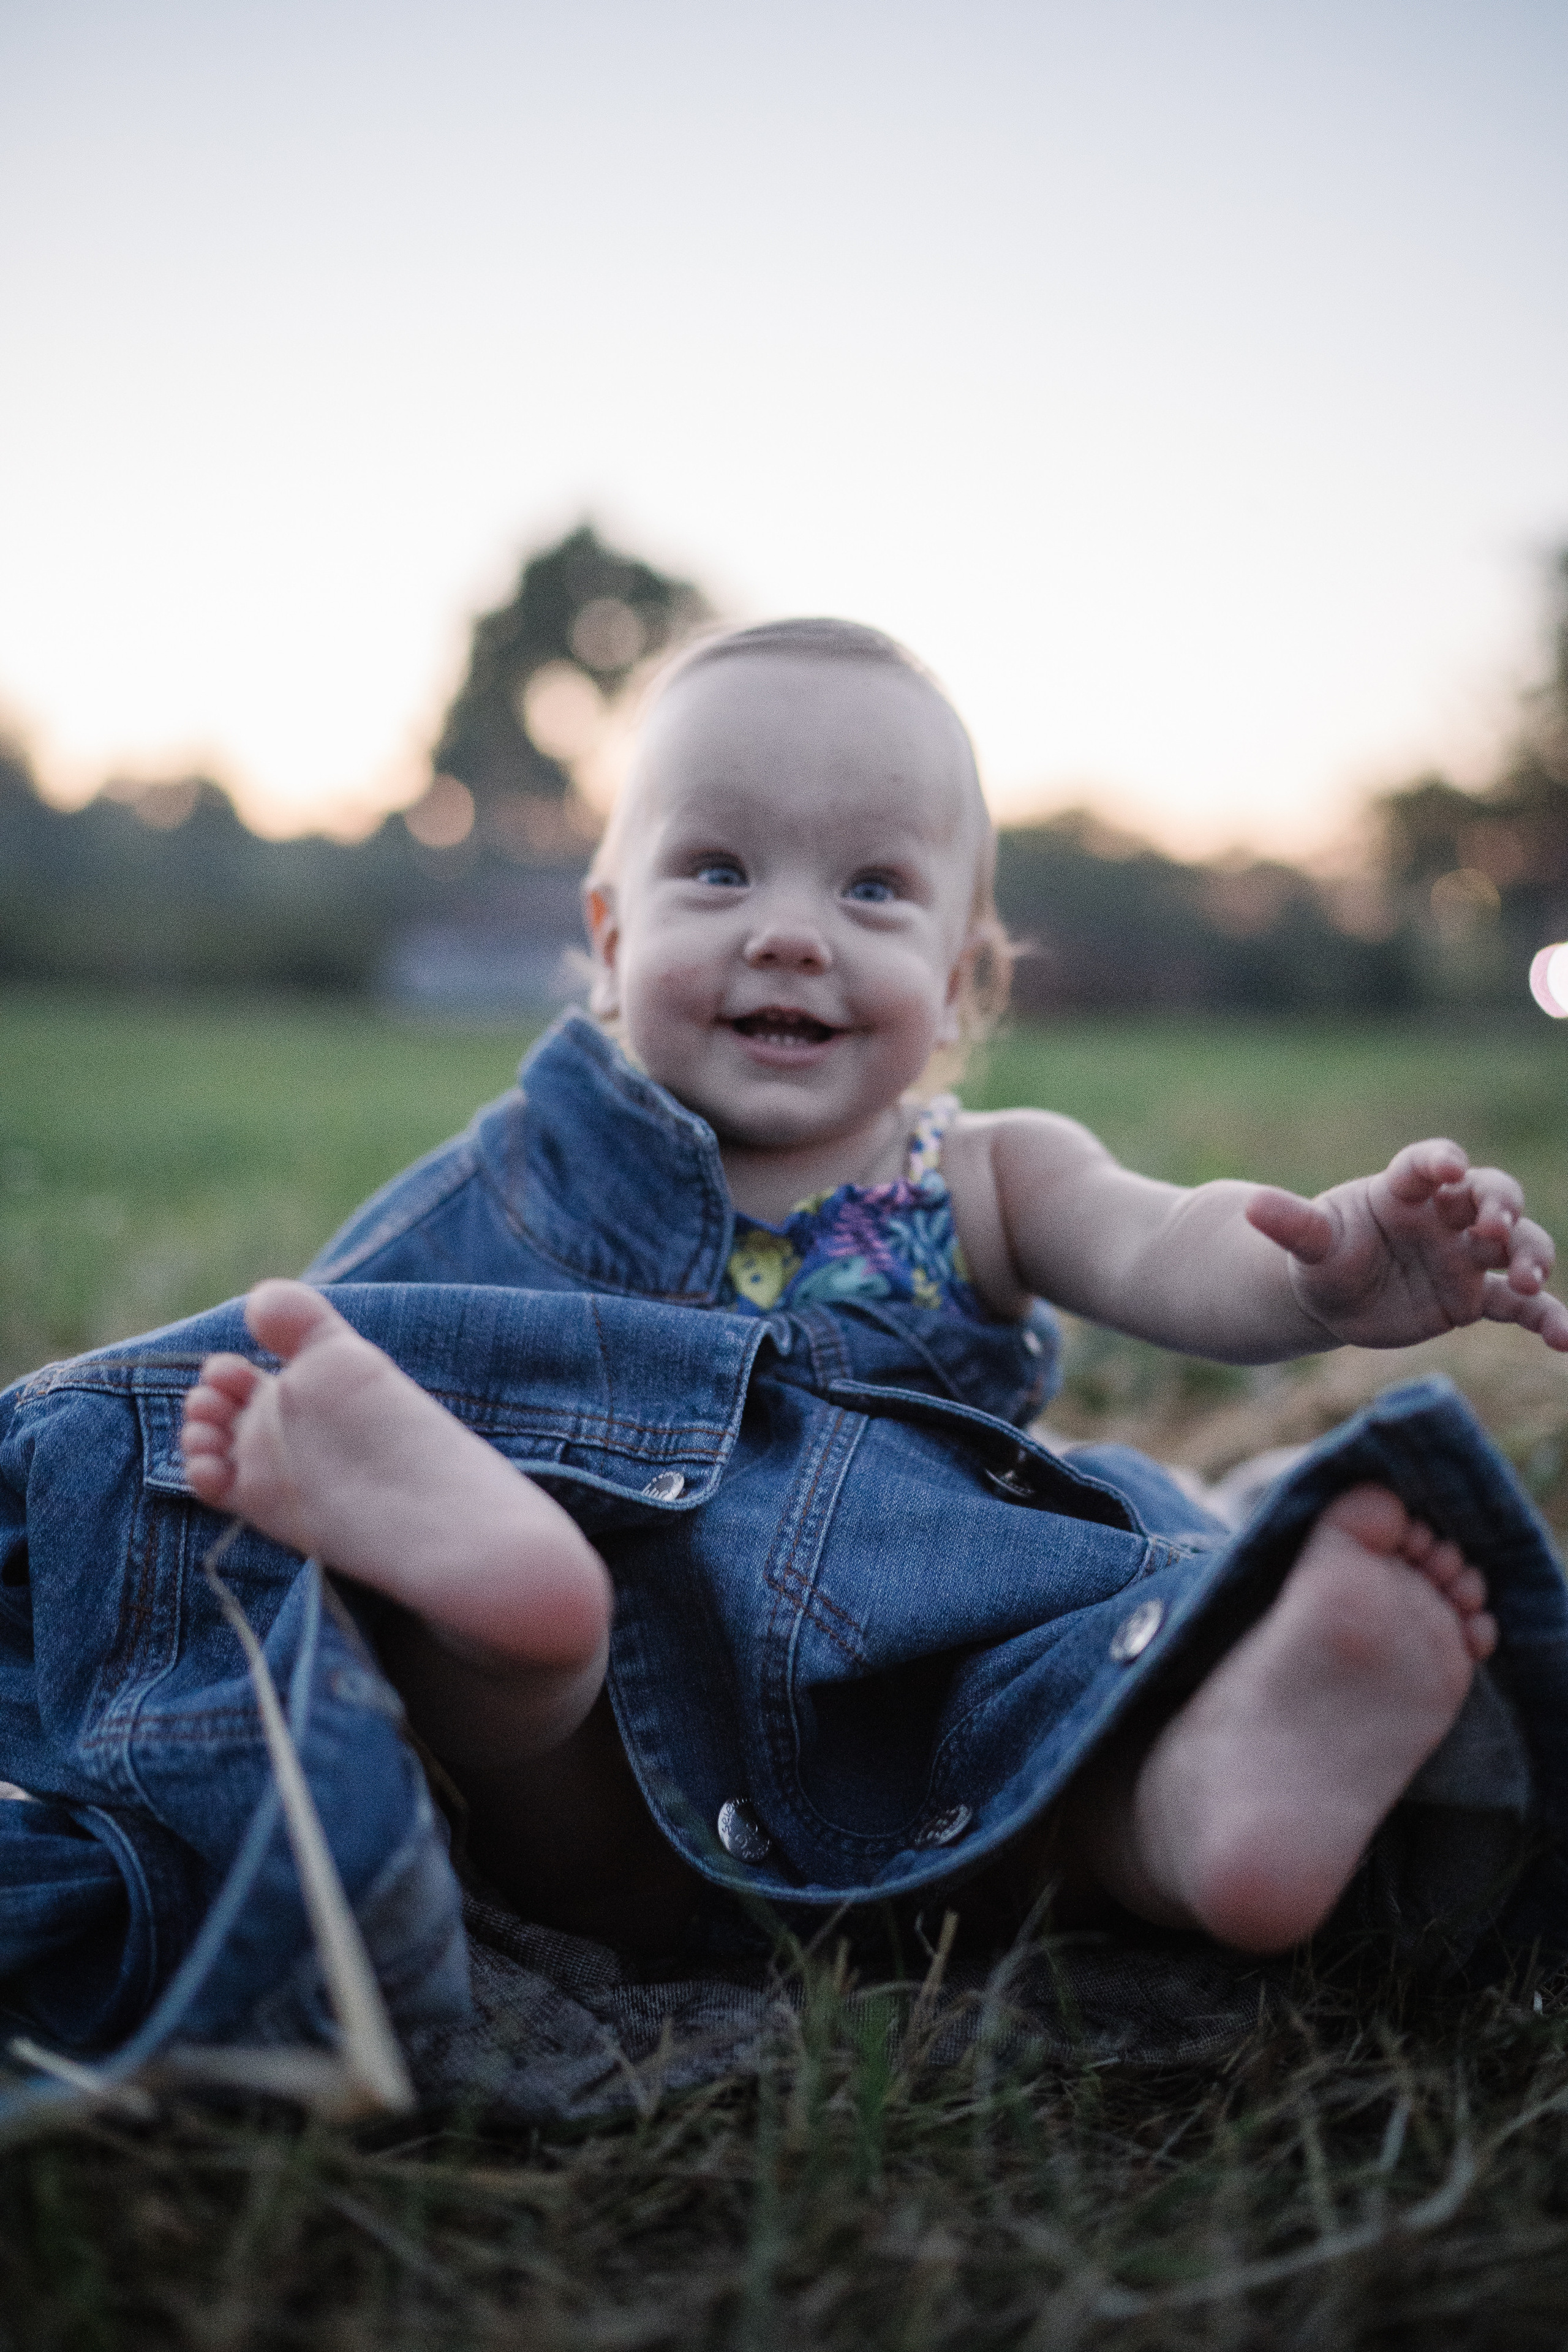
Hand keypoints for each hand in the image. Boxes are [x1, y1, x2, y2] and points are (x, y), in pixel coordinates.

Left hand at [1245, 1139, 1567, 1351]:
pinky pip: (1520, 1306)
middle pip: (1489, 1195)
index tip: (1450, 1168)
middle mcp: (1444, 1217)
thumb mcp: (1307, 1245)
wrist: (1333, 1300)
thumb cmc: (1322, 1258)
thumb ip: (1290, 1224)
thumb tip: (1248, 1204)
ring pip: (1516, 1245)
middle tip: (1496, 1226)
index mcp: (1402, 1190)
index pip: (1428, 1164)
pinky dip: (1548, 1318)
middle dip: (1500, 1205)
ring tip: (1530, 1280)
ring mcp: (1465, 1257)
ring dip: (1532, 1256)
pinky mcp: (1475, 1298)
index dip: (1442, 1162)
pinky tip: (1564, 1341)